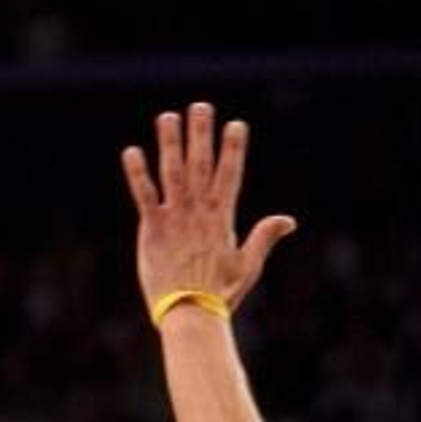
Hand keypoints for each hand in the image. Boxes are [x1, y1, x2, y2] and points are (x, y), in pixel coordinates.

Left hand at [121, 102, 296, 321]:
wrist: (192, 314)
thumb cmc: (221, 294)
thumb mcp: (249, 266)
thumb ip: (265, 237)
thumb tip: (289, 220)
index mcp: (223, 220)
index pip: (230, 176)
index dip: (233, 149)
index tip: (236, 125)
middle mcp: (199, 213)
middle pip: (200, 166)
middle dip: (201, 135)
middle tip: (201, 107)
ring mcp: (174, 219)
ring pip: (172, 173)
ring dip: (170, 143)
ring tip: (168, 117)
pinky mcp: (152, 230)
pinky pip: (144, 196)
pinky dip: (137, 174)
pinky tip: (131, 151)